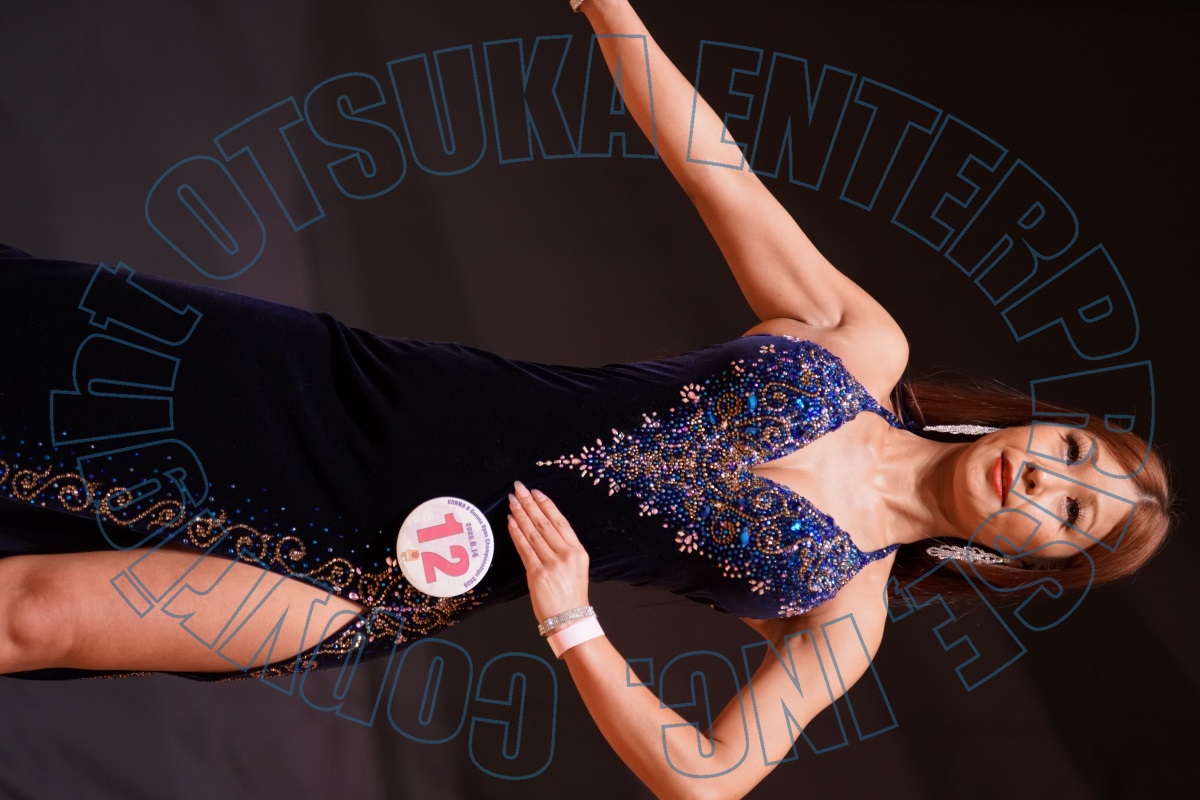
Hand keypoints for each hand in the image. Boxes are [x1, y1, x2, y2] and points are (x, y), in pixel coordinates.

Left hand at [507, 481, 590, 622]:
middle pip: (544, 523)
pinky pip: (524, 549)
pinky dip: (516, 533)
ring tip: (512, 502)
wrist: (569, 619)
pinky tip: (511, 522)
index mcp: (578, 551)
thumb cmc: (571, 594)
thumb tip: (544, 527)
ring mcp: (551, 564)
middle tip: (518, 489)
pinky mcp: (537, 574)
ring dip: (520, 515)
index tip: (535, 492)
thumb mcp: (576, 567)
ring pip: (533, 533)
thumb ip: (564, 548)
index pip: (560, 521)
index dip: (546, 504)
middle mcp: (566, 554)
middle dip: (529, 503)